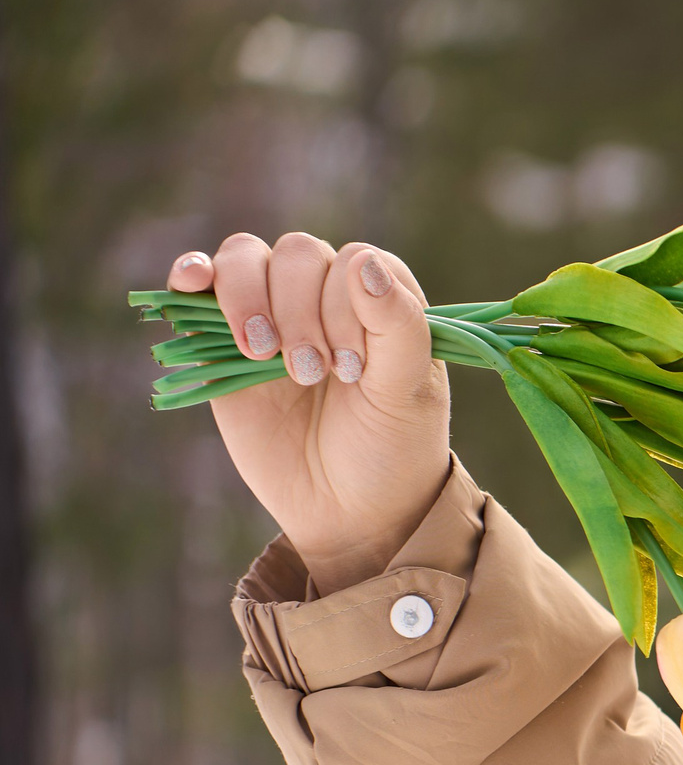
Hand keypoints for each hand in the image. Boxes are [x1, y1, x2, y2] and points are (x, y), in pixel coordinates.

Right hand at [169, 234, 453, 597]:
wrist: (347, 510)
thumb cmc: (390, 448)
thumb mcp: (408, 394)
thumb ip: (398, 326)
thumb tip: (366, 262)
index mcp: (382, 300)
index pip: (355, 260)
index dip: (346, 306)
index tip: (354, 370)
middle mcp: (328, 295)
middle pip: (298, 254)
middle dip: (300, 312)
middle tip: (312, 375)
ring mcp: (274, 312)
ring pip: (246, 258)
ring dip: (249, 299)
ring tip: (265, 356)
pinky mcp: (224, 340)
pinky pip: (201, 283)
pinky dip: (193, 273)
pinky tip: (193, 283)